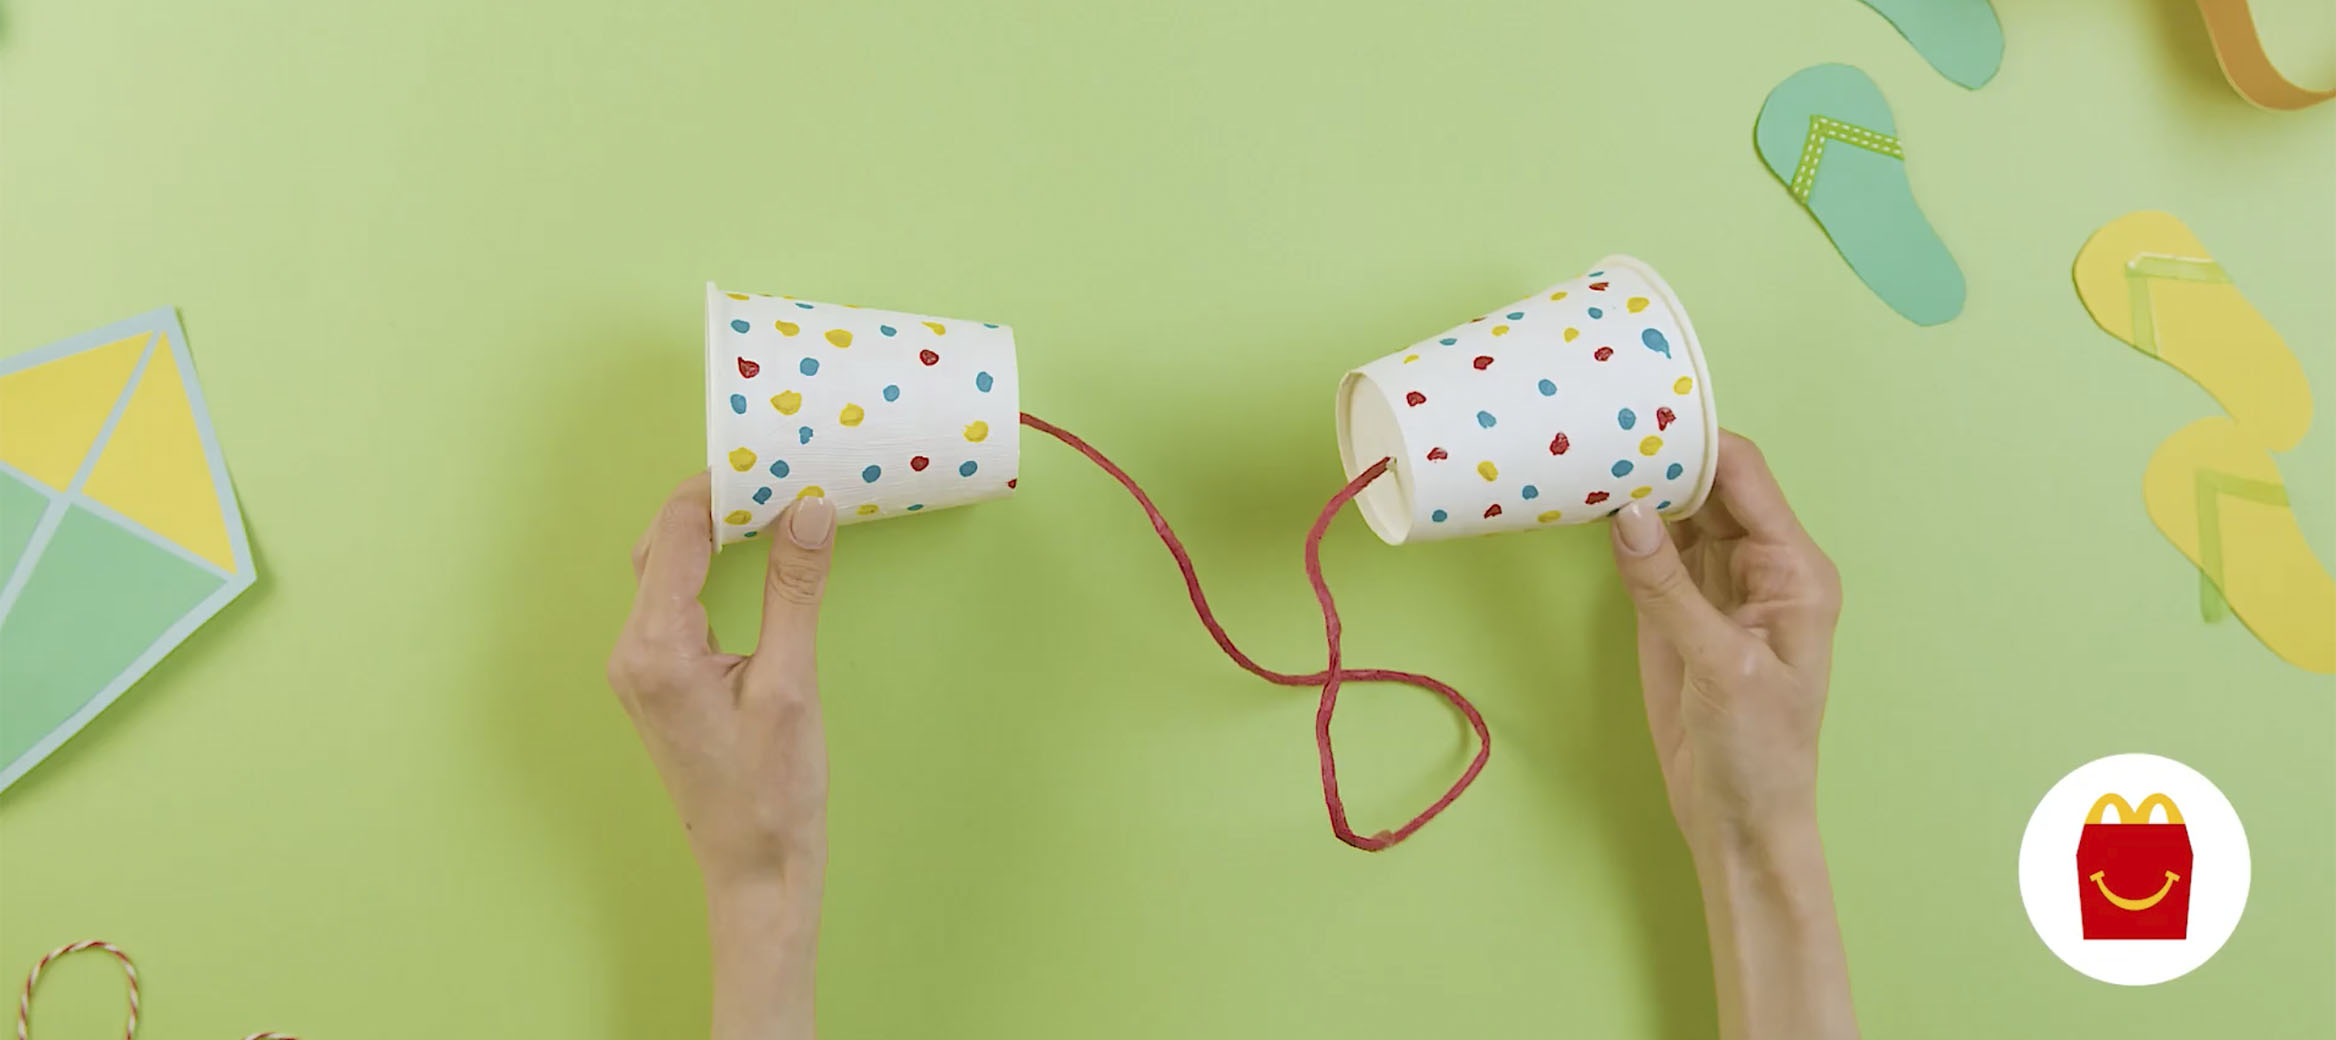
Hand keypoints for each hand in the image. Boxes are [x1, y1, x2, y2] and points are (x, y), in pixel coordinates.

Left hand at [607, 472, 836, 1039]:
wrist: (754, 871)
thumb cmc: (772, 793)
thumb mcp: (791, 684)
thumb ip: (795, 591)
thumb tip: (807, 511)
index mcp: (655, 648)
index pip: (677, 533)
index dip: (722, 485)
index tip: (769, 455)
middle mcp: (632, 652)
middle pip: (663, 544)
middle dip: (717, 502)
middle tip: (777, 470)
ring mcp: (639, 668)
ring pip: (665, 569)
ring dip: (712, 532)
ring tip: (770, 503)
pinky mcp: (657, 681)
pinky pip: (674, 601)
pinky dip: (709, 567)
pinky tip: (750, 557)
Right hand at [1608, 432, 1856, 1039]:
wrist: (1738, 821)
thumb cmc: (1758, 754)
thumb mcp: (1718, 670)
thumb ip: (1669, 590)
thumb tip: (1624, 513)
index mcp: (1793, 570)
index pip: (1744, 478)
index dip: (1694, 441)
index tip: (1638, 413)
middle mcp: (1759, 565)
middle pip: (1708, 483)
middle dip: (1657, 453)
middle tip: (1595, 423)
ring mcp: (1716, 583)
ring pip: (1675, 509)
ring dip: (1635, 483)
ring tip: (1581, 449)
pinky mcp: (1678, 606)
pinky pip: (1650, 548)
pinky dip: (1620, 523)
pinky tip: (1586, 498)